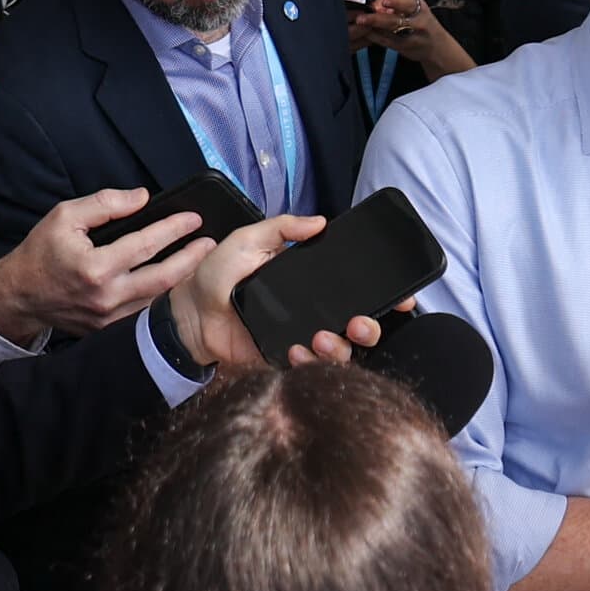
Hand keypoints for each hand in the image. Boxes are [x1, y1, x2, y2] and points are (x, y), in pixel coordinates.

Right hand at [0, 186, 216, 343]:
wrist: (17, 297)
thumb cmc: (40, 254)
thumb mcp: (64, 216)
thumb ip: (105, 204)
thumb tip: (142, 198)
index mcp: (94, 268)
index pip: (145, 244)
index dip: (173, 229)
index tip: (193, 218)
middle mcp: (105, 296)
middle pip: (163, 277)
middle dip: (192, 258)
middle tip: (211, 243)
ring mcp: (108, 318)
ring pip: (157, 298)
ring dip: (183, 279)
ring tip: (200, 259)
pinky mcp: (108, 329)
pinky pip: (144, 311)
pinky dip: (163, 295)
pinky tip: (177, 281)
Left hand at [164, 212, 384, 367]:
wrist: (187, 313)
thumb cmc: (216, 274)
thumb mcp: (248, 239)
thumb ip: (282, 227)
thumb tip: (320, 222)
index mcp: (310, 283)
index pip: (356, 290)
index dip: (384, 296)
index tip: (402, 298)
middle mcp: (312, 312)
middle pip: (359, 326)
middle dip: (370, 327)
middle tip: (359, 322)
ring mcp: (299, 337)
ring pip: (340, 352)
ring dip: (340, 348)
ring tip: (322, 338)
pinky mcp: (281, 360)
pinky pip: (307, 368)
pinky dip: (308, 363)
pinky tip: (296, 351)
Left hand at [350, 0, 474, 80]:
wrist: (438, 46)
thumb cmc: (423, 23)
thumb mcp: (416, 7)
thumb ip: (398, 3)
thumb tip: (378, 3)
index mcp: (420, 8)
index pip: (407, 3)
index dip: (394, 2)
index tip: (383, 2)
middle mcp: (417, 23)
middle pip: (396, 20)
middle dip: (377, 18)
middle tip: (363, 16)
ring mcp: (411, 37)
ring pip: (390, 32)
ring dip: (373, 27)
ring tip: (362, 23)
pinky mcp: (405, 48)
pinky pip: (387, 42)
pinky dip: (375, 36)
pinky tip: (367, 32)